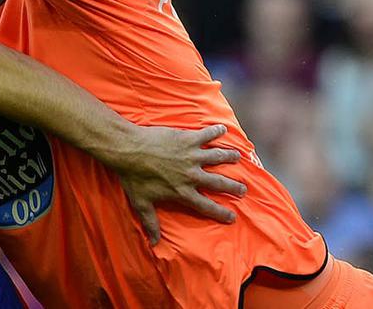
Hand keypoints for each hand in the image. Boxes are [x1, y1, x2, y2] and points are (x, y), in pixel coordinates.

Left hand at [113, 124, 246, 244]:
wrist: (129, 149)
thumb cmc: (133, 177)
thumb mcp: (141, 204)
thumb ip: (150, 223)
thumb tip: (154, 244)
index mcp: (183, 192)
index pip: (206, 206)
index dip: (221, 213)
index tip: (232, 217)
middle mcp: (192, 175)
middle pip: (218, 182)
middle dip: (233, 186)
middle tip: (243, 189)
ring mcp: (191, 156)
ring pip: (217, 157)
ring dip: (228, 157)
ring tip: (237, 156)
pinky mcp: (187, 139)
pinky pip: (206, 135)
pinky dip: (215, 131)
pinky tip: (223, 129)